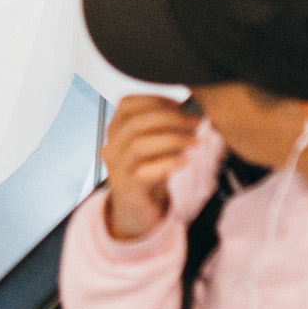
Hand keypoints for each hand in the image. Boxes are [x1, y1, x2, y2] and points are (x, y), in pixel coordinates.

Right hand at [102, 90, 203, 240]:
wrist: (137, 208)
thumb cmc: (149, 169)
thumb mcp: (154, 143)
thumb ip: (166, 126)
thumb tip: (193, 110)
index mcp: (115, 129)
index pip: (127, 104)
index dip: (155, 100)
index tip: (182, 104)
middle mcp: (111, 146)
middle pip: (135, 123)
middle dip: (170, 118)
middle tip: (196, 122)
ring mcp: (116, 168)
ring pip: (139, 146)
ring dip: (172, 139)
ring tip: (195, 140)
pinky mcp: (127, 188)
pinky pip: (145, 173)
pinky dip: (168, 163)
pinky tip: (186, 160)